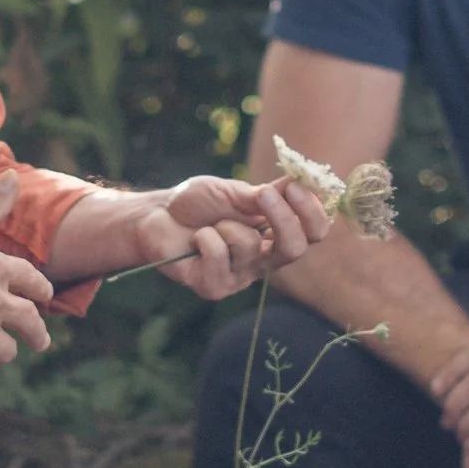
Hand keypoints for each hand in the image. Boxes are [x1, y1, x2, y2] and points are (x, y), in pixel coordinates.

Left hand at [51, 173, 329, 296]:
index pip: (312, 232)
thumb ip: (266, 194)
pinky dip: (205, 238)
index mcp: (275, 235)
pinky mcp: (215, 288)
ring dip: (227, 225)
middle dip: (283, 219)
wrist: (156, 217)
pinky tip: (195, 240)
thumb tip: (301, 179)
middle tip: (264, 194)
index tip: (296, 187)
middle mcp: (263, 260)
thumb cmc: (197, 204)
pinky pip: (220, 257)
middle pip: (294, 248)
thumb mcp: (234, 192)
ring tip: (209, 225)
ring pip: (251, 248)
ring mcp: (240, 277)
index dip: (311, 212)